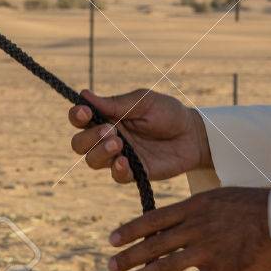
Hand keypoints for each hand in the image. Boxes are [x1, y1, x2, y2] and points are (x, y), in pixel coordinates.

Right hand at [69, 89, 210, 182]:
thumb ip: (116, 103)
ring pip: (92, 161)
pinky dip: (116, 169)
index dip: (77, 115)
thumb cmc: (168, 113)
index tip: (85, 112)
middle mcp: (109, 137)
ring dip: (100, 152)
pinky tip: (124, 162)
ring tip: (118, 143)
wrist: (193, 134)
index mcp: (108, 116)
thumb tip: (84, 94)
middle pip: (80, 143)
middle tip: (110, 130)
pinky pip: (116, 176)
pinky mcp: (134, 172)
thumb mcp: (144, 102)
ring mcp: (120, 156)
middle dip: (88, 137)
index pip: (81, 118)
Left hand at [108, 187, 270, 270]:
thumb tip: (175, 220)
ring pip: (164, 266)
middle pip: (154, 244)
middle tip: (110, 265)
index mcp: (195, 206)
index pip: (154, 219)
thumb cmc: (254, 205)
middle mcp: (195, 227)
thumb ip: (196, 210)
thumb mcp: (219, 197)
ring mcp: (206, 250)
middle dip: (129, 257)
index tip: (112, 239)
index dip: (131, 230)